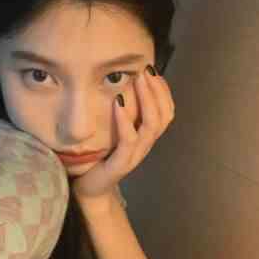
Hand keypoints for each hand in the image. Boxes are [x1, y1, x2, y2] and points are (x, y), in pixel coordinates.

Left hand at [71, 65, 175, 203]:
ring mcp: (136, 155)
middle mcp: (146, 144)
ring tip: (139, 80)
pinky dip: (125, 119)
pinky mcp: (121, 164)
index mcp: (146, 136)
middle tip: (147, 70)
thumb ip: (124, 114)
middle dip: (157, 90)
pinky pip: (129, 140)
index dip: (164, 91)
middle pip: (163, 116)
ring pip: (151, 126)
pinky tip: (119, 102)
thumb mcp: (116, 131)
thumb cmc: (102, 155)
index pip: (166, 111)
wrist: (91, 188)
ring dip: (147, 100)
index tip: (154, 71)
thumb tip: (123, 84)